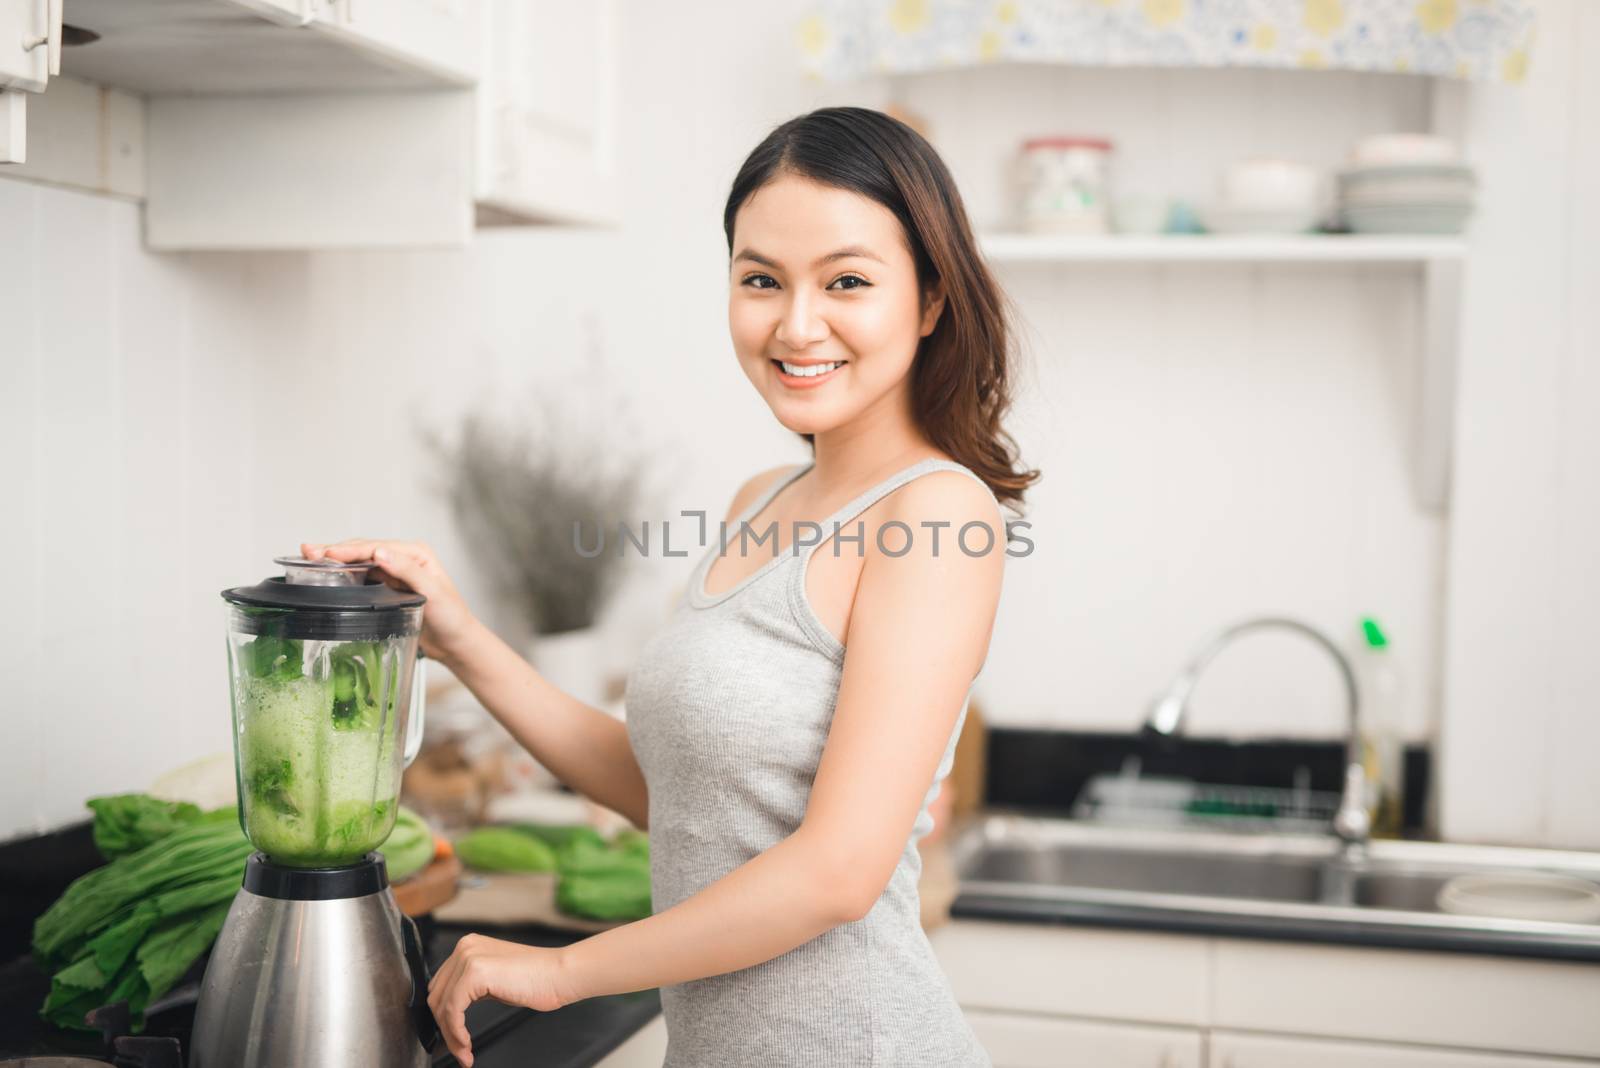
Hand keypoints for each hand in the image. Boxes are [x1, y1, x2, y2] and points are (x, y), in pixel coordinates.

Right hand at [300, 539, 477, 663]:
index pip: (375, 547)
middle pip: (363, 551)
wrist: (455, 642)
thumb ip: (407, 571)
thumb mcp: (433, 592)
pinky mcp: (386, 589)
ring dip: (335, 562)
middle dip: (334, 552)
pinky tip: (326, 577)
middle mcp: (403, 559)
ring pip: (358, 563)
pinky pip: (360, 578)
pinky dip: (343, 576)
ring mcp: (393, 573)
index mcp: (415, 553)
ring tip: (309, 560)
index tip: (326, 553)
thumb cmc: (451, 617)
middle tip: (307, 552)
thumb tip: (380, 552)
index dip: (348, 550)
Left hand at [428, 933, 578, 1065]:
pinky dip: (456, 1032)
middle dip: (445, 1028)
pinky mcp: (475, 972)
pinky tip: (467, 1044)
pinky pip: (453, 1010)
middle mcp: (465, 947)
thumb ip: (471, 988)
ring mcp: (469, 957)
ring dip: (451, 1035)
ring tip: (464, 1052)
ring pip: (442, 1005)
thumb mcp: (495, 980)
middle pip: (436, 996)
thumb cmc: (537, 979)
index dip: (442, 1016)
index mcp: (468, 946)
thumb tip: (450, 1012)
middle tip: (460, 1050)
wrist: (560, 975)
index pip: (441, 985)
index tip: (453, 1038)